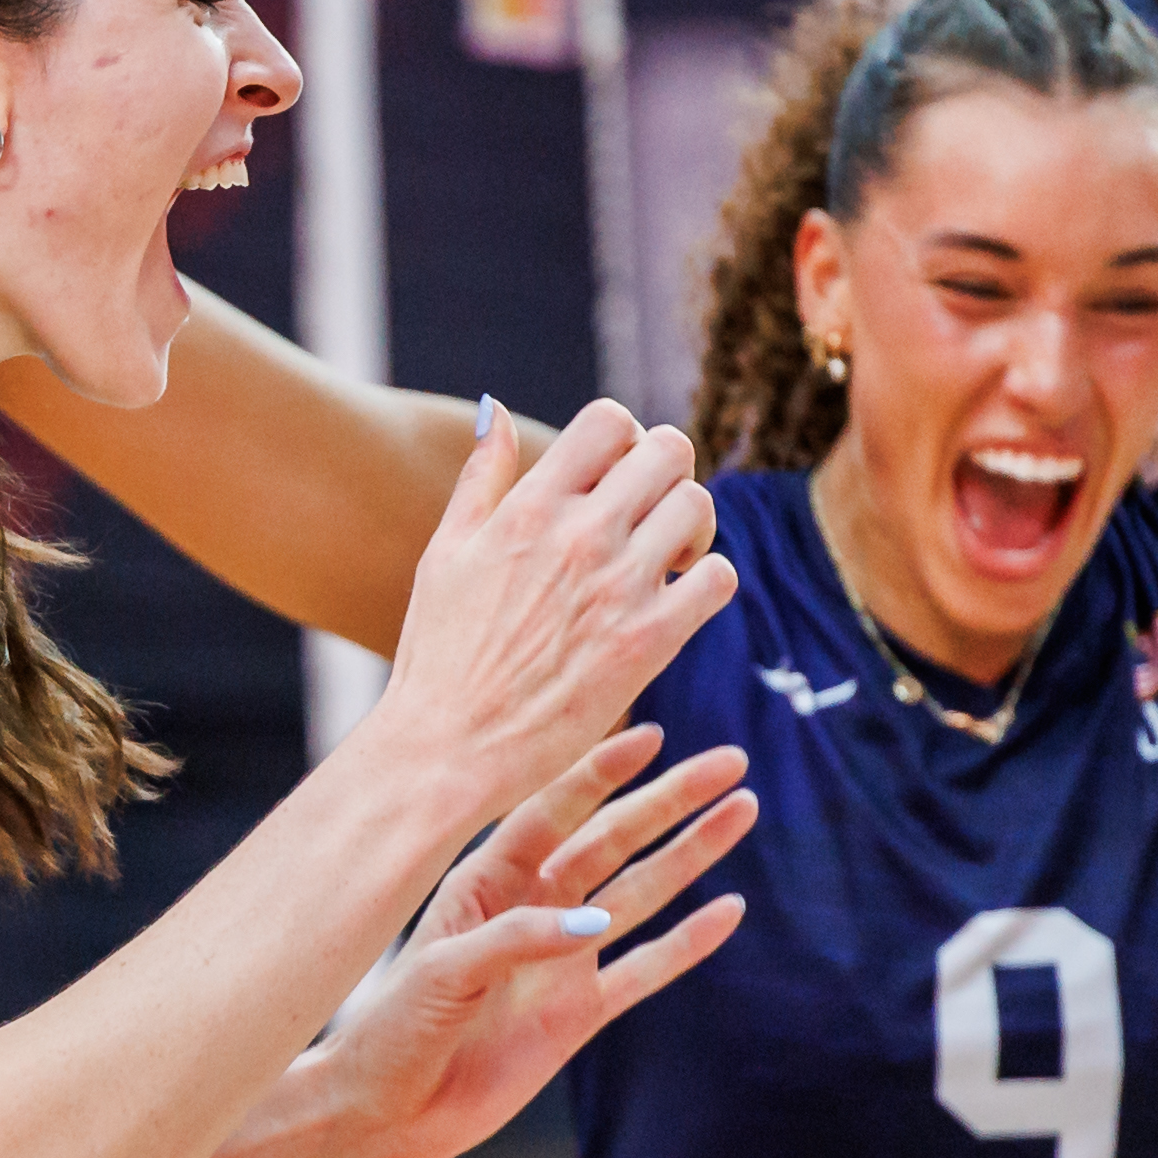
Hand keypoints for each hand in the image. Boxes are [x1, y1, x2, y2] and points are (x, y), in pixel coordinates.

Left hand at [309, 726, 755, 1157]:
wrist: (386, 1113)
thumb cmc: (391, 1031)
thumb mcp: (443, 972)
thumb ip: (517, 940)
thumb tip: (596, 925)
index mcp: (484, 881)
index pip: (553, 809)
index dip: (601, 771)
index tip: (653, 733)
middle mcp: (529, 909)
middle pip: (613, 840)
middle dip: (670, 800)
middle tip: (731, 762)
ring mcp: (560, 959)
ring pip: (640, 893)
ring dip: (690, 854)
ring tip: (743, 811)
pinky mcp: (579, 1013)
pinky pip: (646, 969)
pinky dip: (688, 942)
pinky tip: (729, 910)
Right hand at [372, 399, 739, 824]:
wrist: (447, 749)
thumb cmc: (439, 656)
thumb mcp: (446, 552)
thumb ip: (480, 478)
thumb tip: (495, 408)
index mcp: (529, 506)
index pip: (609, 420)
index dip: (624, 439)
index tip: (614, 477)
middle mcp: (579, 535)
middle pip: (669, 450)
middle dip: (667, 473)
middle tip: (651, 514)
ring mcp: (618, 587)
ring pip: (699, 506)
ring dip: (693, 525)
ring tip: (669, 558)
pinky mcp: (648, 641)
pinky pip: (718, 579)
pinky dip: (708, 581)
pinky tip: (677, 601)